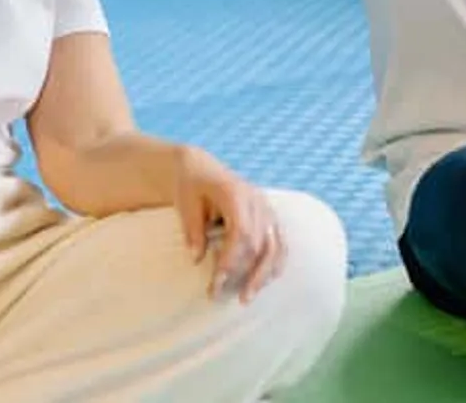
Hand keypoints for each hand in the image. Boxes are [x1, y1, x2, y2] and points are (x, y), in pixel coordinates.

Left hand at [173, 146, 282, 303]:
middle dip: (244, 274)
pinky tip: (265, 281)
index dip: (231, 261)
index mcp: (236, 193)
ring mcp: (266, 207)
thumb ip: (192, 229)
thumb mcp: (185, 203)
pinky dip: (275, 263)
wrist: (201, 167)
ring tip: (246, 298)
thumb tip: (197, 258)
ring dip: (263, 275)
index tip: (215, 283)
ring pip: (274, 246)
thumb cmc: (191, 185)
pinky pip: (280, 242)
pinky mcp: (269, 214)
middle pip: (259, 243)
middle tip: (222, 296)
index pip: (241, 233)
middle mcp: (257, 200)